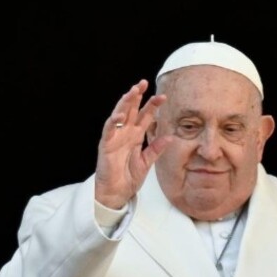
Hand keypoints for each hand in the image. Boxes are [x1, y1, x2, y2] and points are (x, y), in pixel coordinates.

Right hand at [94, 80, 172, 209]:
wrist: (116, 193)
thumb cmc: (129, 178)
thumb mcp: (147, 162)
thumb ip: (156, 149)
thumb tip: (170, 137)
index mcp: (136, 136)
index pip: (145, 116)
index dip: (153, 106)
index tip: (163, 97)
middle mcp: (125, 133)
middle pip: (131, 110)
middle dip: (137, 96)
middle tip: (143, 83)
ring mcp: (115, 137)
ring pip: (119, 115)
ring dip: (125, 103)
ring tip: (132, 92)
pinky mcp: (106, 145)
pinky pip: (109, 130)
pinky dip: (113, 121)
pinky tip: (119, 113)